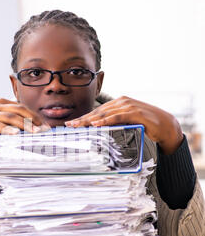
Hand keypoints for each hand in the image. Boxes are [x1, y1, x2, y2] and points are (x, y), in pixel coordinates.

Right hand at [0, 98, 49, 159]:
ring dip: (24, 125)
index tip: (46, 126)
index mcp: (1, 103)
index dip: (36, 116)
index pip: (23, 108)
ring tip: (35, 132)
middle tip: (45, 130)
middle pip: (20, 111)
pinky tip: (15, 134)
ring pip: (10, 117)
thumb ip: (9, 121)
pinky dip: (6, 129)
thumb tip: (28, 130)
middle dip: (34, 120)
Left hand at [65, 96, 182, 154]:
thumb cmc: (147, 125)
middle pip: (98, 112)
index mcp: (118, 104)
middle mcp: (122, 102)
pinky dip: (106, 120)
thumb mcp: (127, 124)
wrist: (166, 126)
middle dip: (83, 119)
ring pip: (105, 114)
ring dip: (90, 120)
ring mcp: (128, 106)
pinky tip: (96, 124)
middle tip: (70, 125)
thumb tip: (100, 133)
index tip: (72, 124)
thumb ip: (115, 125)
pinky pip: (117, 117)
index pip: (98, 112)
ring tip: (79, 125)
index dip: (84, 117)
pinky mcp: (135, 113)